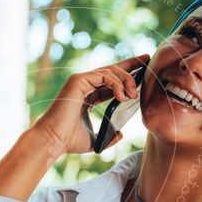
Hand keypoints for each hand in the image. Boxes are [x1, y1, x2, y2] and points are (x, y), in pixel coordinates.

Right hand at [31, 53, 149, 155]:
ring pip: (110, 71)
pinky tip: (122, 96)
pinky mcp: (78, 80)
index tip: (143, 70)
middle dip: (131, 64)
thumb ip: (109, 136)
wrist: (53, 141)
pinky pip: (103, 76)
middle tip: (147, 61)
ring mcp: (80, 81)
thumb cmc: (69, 141)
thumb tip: (121, 134)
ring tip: (133, 95)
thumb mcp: (95, 139)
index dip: (127, 75)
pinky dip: (116, 84)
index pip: (111, 81)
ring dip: (126, 80)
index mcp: (88, 96)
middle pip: (112, 69)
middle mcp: (84, 85)